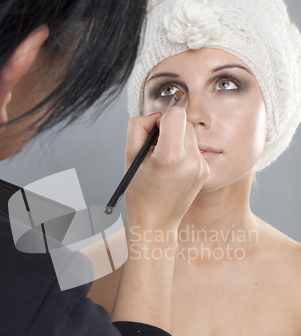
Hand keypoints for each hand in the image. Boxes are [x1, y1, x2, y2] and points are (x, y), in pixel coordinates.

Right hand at [124, 106, 208, 229]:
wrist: (155, 221)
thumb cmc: (139, 190)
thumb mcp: (130, 155)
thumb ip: (139, 126)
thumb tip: (155, 116)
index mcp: (170, 156)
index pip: (176, 114)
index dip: (162, 119)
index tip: (155, 133)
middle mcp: (190, 161)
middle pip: (184, 122)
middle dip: (170, 130)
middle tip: (157, 148)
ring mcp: (201, 167)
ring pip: (191, 135)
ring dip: (178, 141)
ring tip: (165, 161)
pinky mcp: (205, 172)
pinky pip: (195, 150)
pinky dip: (184, 154)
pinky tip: (174, 170)